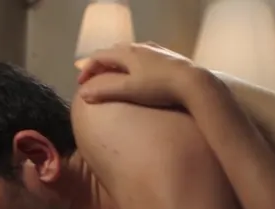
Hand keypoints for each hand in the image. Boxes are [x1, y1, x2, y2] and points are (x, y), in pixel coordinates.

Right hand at [77, 42, 200, 107]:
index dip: (87, 69)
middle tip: (95, 80)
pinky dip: (133, 64)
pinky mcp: (167, 57)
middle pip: (113, 52)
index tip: (81, 84)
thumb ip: (105, 91)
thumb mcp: (129, 90)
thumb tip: (83, 94)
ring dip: (117, 64)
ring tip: (114, 77)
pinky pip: (144, 57)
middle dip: (101, 65)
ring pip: (130, 53)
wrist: (193, 82)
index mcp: (126, 53)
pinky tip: (140, 75)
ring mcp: (155, 50)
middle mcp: (139, 47)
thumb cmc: (159, 87)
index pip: (99, 56)